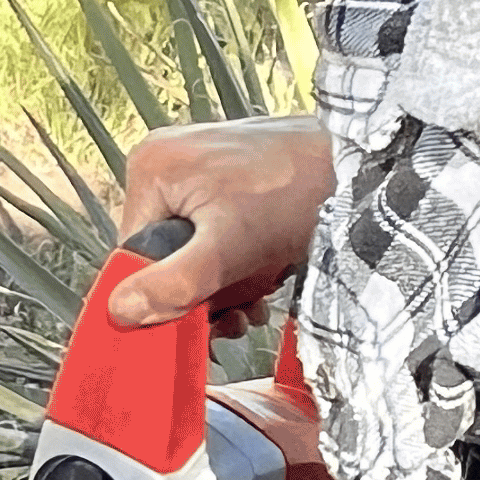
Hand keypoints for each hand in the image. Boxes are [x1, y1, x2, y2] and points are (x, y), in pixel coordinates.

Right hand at [112, 119, 334, 333]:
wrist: (359, 168)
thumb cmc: (302, 193)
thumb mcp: (231, 250)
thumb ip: (175, 284)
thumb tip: (120, 312)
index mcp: (150, 167)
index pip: (132, 256)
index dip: (165, 294)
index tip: (204, 319)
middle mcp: (165, 160)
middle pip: (162, 255)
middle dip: (202, 291)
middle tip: (239, 312)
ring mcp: (195, 165)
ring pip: (190, 250)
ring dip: (223, 283)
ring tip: (259, 292)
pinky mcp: (223, 175)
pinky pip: (212, 233)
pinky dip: (235, 261)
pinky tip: (264, 273)